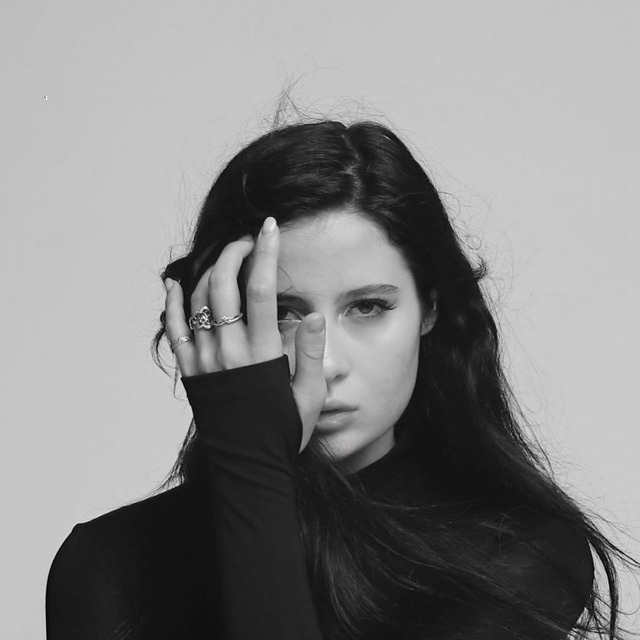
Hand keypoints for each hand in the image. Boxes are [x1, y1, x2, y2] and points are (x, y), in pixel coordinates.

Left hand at [164, 217, 326, 452]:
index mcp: (261, 354)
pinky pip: (174, 328)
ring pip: (197, 300)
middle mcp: (227, 352)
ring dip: (209, 270)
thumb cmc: (283, 432)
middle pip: (223, 285)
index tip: (270, 228)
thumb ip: (311, 354)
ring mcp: (203, 361)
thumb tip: (314, 314)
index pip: (260, 290)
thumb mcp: (310, 397)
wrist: (248, 467)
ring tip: (224, 257)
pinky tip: (175, 283)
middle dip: (234, 252)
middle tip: (247, 240)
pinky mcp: (188, 372)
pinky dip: (172, 302)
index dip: (265, 252)